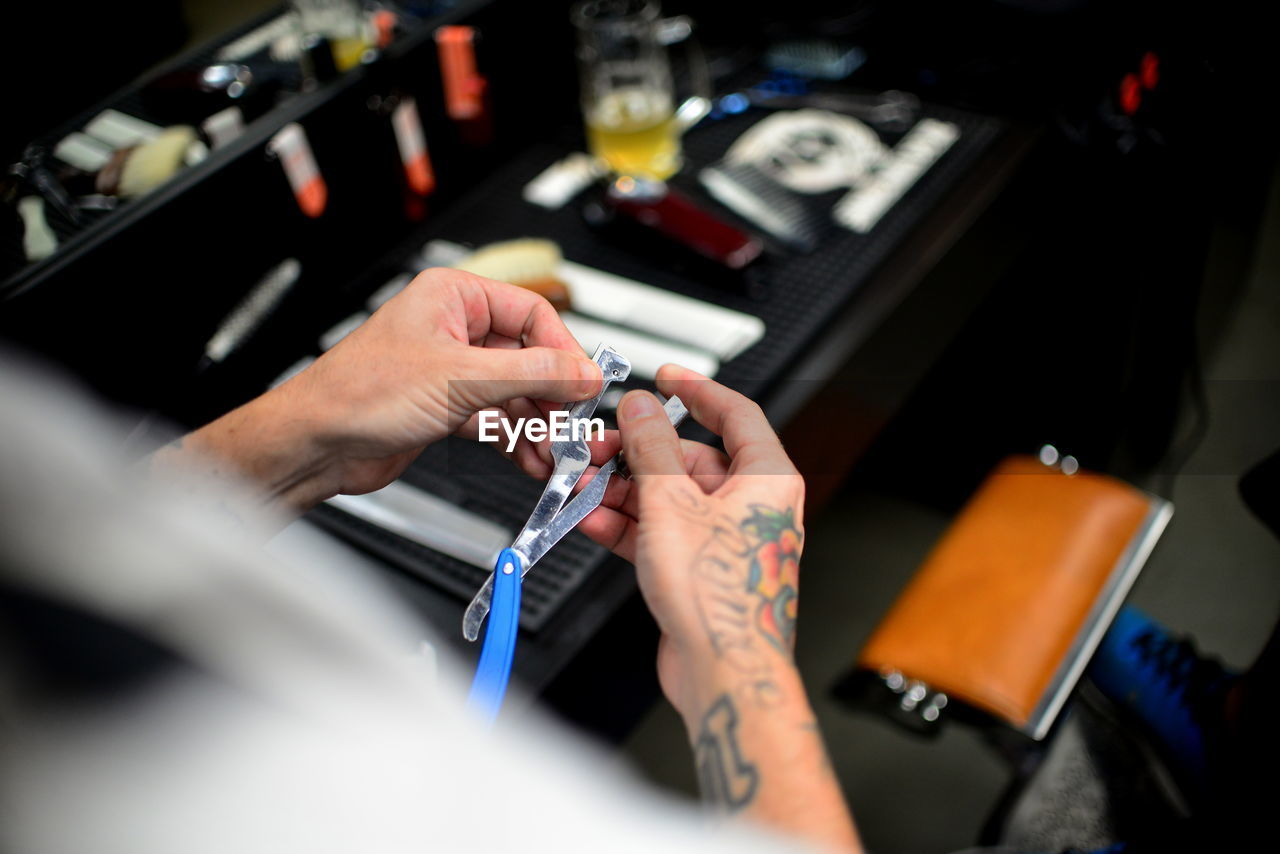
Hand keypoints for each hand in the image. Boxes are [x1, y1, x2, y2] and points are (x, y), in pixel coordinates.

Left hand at [156, 268, 600, 515]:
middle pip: (529, 356)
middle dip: (553, 395)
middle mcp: (455, 329)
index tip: (585, 383)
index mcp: (455, 297)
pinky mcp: (446, 406)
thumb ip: (531, 374)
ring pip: (515, 392)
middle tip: (573, 424)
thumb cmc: (357, 393)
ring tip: (556, 451)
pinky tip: (531, 459)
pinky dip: (515, 440)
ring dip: (537, 424)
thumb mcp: (460, 379)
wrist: (315, 444)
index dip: (563, 350)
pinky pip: (496, 418)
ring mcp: (451, 370)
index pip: (533, 313)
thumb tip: (582, 372)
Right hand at [578, 364, 805, 721]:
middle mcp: (753, 506)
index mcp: (767, 479)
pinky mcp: (701, 569)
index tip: (668, 376)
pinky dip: (629, 525)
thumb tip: (642, 409)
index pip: (735, 414)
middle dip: (639, 454)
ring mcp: (726, 539)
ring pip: (671, 498)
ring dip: (625, 491)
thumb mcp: (672, 504)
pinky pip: (662, 532)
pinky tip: (594, 520)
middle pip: (691, 459)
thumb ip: (652, 449)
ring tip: (585, 487)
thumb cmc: (721, 599)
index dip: (698, 390)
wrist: (723, 672)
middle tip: (601, 448)